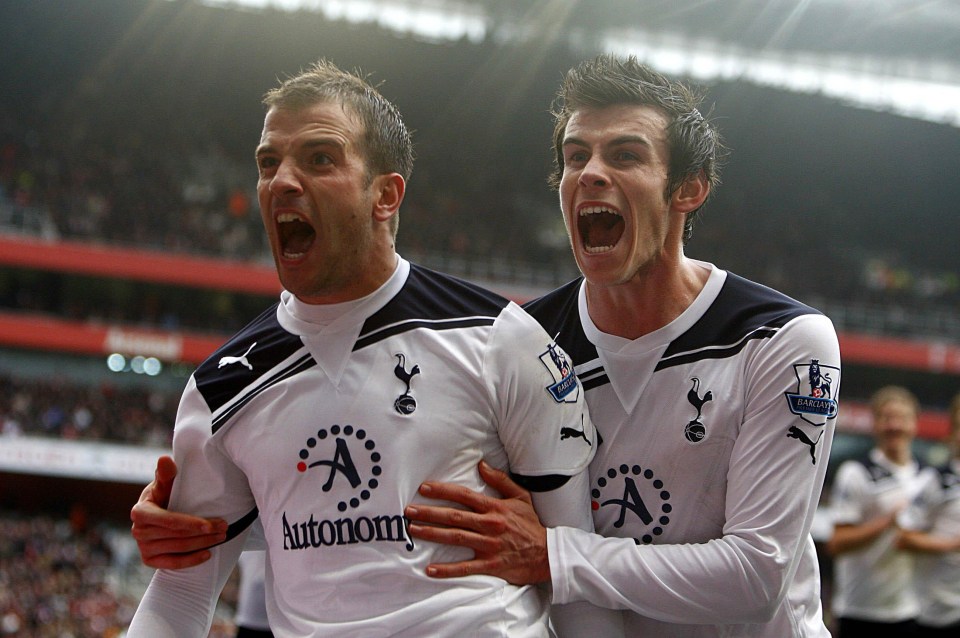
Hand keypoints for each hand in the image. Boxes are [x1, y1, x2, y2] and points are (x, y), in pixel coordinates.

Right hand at [130, 455, 227, 568]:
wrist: (158, 511)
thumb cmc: (164, 494)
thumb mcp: (164, 483)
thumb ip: (165, 474)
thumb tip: (165, 459)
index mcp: (140, 511)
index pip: (168, 521)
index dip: (190, 524)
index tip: (210, 525)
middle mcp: (138, 531)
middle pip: (177, 536)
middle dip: (203, 533)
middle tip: (225, 528)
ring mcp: (143, 548)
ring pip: (178, 548)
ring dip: (202, 544)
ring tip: (221, 537)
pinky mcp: (149, 560)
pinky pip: (172, 563)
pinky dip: (191, 560)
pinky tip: (207, 555)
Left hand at [404, 460, 549, 584]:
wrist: (548, 554)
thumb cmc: (531, 525)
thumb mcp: (520, 497)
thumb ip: (500, 480)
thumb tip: (481, 464)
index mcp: (495, 507)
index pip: (464, 495)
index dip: (443, 491)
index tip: (424, 489)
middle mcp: (490, 524)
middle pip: (454, 516)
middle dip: (430, 512)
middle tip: (409, 511)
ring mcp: (489, 545)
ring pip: (456, 538)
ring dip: (432, 534)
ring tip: (414, 531)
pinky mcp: (491, 565)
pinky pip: (465, 568)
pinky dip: (447, 570)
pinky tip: (430, 569)